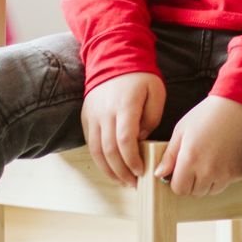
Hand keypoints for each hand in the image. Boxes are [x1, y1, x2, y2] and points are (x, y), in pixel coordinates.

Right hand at [80, 71, 165, 186]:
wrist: (113, 58)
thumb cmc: (140, 77)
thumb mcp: (156, 93)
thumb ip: (151, 118)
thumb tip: (141, 139)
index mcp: (124, 106)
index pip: (125, 140)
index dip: (132, 160)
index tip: (141, 171)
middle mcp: (104, 113)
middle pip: (109, 150)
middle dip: (122, 171)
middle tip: (134, 183)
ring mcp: (92, 116)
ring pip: (96, 150)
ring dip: (109, 169)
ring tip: (122, 181)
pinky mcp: (86, 117)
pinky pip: (90, 143)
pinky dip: (100, 159)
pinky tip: (111, 168)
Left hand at [156, 95, 241, 197]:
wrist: (241, 104)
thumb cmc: (210, 113)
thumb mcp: (182, 129)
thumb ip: (170, 155)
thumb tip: (160, 173)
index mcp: (190, 160)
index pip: (179, 189)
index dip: (177, 181)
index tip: (181, 170)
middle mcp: (208, 171)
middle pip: (195, 192)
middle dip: (192, 181)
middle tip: (196, 162)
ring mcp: (227, 173)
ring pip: (212, 190)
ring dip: (208, 181)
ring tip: (211, 160)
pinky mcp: (241, 172)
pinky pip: (228, 182)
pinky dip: (224, 175)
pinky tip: (224, 157)